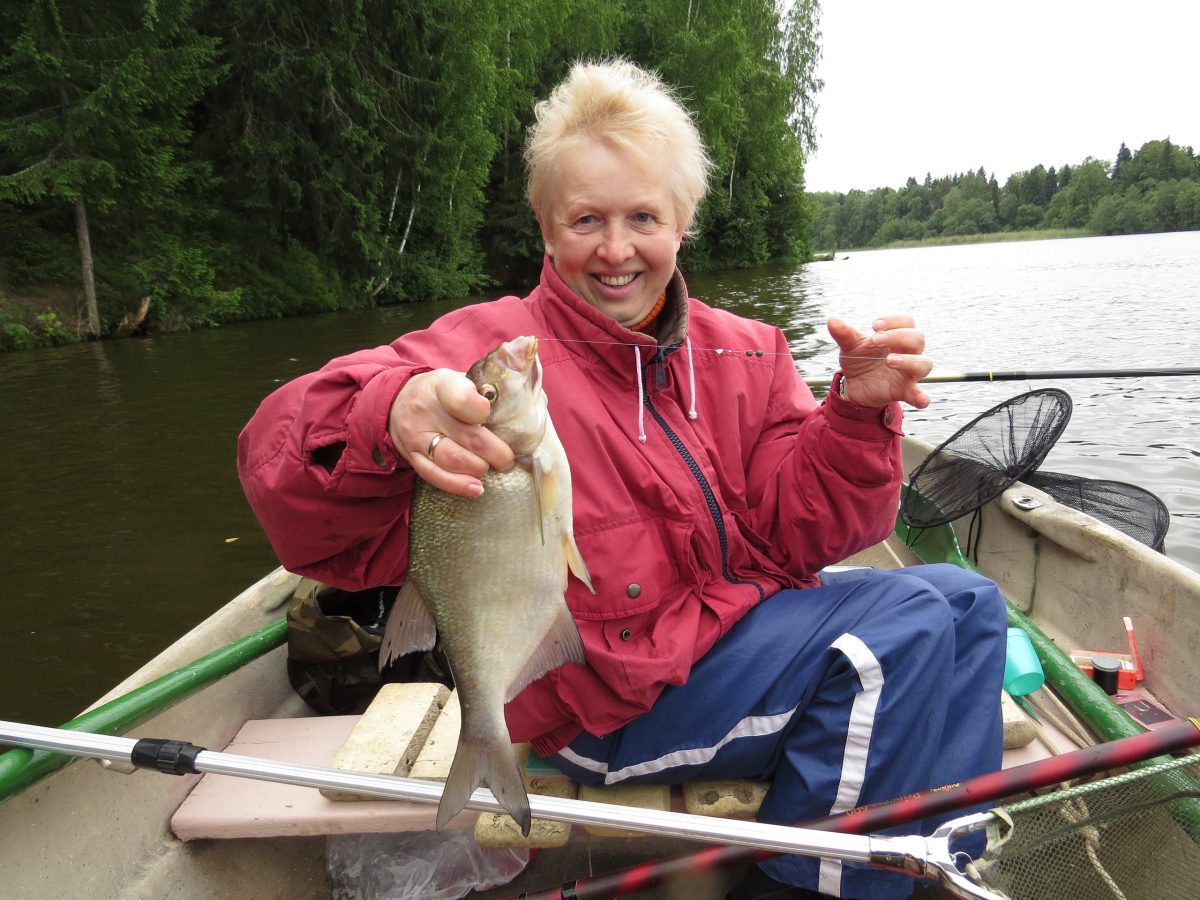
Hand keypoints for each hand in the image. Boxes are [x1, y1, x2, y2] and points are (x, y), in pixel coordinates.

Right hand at [389, 369, 513, 496]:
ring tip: (493, 467)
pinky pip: (435, 476)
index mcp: (441, 385)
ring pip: (453, 459)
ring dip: (480, 468)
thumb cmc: (441, 393)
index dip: (481, 410)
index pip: (462, 398)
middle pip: (468, 436)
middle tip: (507, 457)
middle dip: (496, 451)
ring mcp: (417, 437)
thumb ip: (488, 389)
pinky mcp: (413, 458)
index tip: (490, 415)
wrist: (398, 402)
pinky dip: (459, 485)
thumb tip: (525, 402)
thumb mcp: (459, 378)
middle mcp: (426, 411)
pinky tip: (476, 487)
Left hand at [826, 315, 932, 408]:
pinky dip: (922, 397)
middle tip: (875, 340)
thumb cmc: (859, 359)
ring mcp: (907, 373)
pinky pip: (920, 395)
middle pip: (918, 339)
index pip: (908, 322)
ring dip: (909, 361)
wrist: (854, 385)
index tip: (874, 326)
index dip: (894, 321)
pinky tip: (920, 399)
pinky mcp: (904, 391)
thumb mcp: (849, 346)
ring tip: (889, 360)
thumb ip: (843, 334)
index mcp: (896, 338)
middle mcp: (907, 353)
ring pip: (924, 364)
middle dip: (898, 336)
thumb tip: (831, 320)